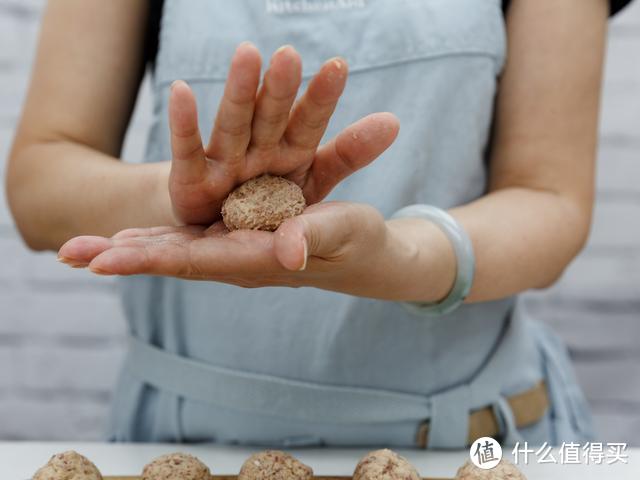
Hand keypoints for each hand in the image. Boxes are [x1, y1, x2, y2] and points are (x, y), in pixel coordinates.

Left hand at [58, 202, 419, 299]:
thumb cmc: (358, 243)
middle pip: (171, 257)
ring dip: (131, 247)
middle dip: (122, 255)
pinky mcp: (243, 236)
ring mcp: (237, 248)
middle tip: (68, 252)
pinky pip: (193, 238)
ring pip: (175, 248)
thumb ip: (313, 236)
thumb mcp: (342, 231)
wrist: (366, 255)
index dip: (148, 257)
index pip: (193, 260)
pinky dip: (158, 238)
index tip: (102, 260)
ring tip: (85, 247)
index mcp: (258, 259)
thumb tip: (285, 251)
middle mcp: (238, 258)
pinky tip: (134, 237)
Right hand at [168, 42, 398, 224]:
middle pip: (272, 117)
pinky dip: (185, 125)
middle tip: (290, 55)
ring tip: (247, 54)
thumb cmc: (277, 211)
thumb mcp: (318, 183)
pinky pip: (189, 153)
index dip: (321, 99)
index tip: (338, 66)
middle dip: (281, 89)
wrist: (234, 245)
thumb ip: (347, 154)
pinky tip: (181, 90)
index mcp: (292, 153)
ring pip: (234, 126)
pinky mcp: (192, 182)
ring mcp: (226, 164)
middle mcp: (259, 152)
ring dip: (240, 93)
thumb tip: (394, 121)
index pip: (310, 122)